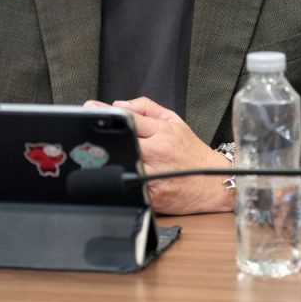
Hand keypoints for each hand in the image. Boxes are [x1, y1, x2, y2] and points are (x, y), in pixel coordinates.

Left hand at [85, 96, 233, 214]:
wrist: (213, 183)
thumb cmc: (192, 152)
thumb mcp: (174, 121)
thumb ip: (146, 108)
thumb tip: (119, 105)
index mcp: (162, 132)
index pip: (130, 120)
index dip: (107, 113)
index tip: (90, 109)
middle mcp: (158, 153)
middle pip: (122, 142)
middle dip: (103, 138)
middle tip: (87, 135)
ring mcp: (154, 175)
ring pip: (122, 164)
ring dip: (108, 159)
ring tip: (96, 155)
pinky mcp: (152, 196)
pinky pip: (128, 187)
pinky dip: (118, 181)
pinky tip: (112, 176)